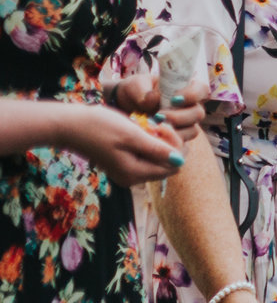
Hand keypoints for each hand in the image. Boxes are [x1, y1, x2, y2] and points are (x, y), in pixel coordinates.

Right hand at [56, 103, 183, 185]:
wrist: (69, 125)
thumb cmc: (99, 127)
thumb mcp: (132, 135)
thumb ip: (157, 150)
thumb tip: (180, 162)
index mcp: (135, 174)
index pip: (174, 165)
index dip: (175, 145)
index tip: (161, 126)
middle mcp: (133, 178)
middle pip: (168, 164)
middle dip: (169, 143)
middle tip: (156, 124)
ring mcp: (127, 172)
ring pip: (158, 159)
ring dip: (159, 141)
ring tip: (145, 126)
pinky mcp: (123, 164)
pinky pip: (146, 156)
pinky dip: (148, 142)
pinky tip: (139, 130)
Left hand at [110, 72, 205, 142]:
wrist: (125, 107)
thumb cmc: (135, 91)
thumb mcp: (135, 85)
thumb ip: (142, 90)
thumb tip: (152, 98)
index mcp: (184, 89)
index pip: (201, 89)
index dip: (193, 95)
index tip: (174, 99)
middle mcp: (189, 107)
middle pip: (198, 114)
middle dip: (180, 117)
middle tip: (159, 117)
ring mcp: (184, 124)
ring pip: (192, 131)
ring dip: (175, 132)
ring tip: (154, 129)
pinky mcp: (177, 138)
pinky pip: (181, 145)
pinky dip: (169, 143)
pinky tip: (154, 139)